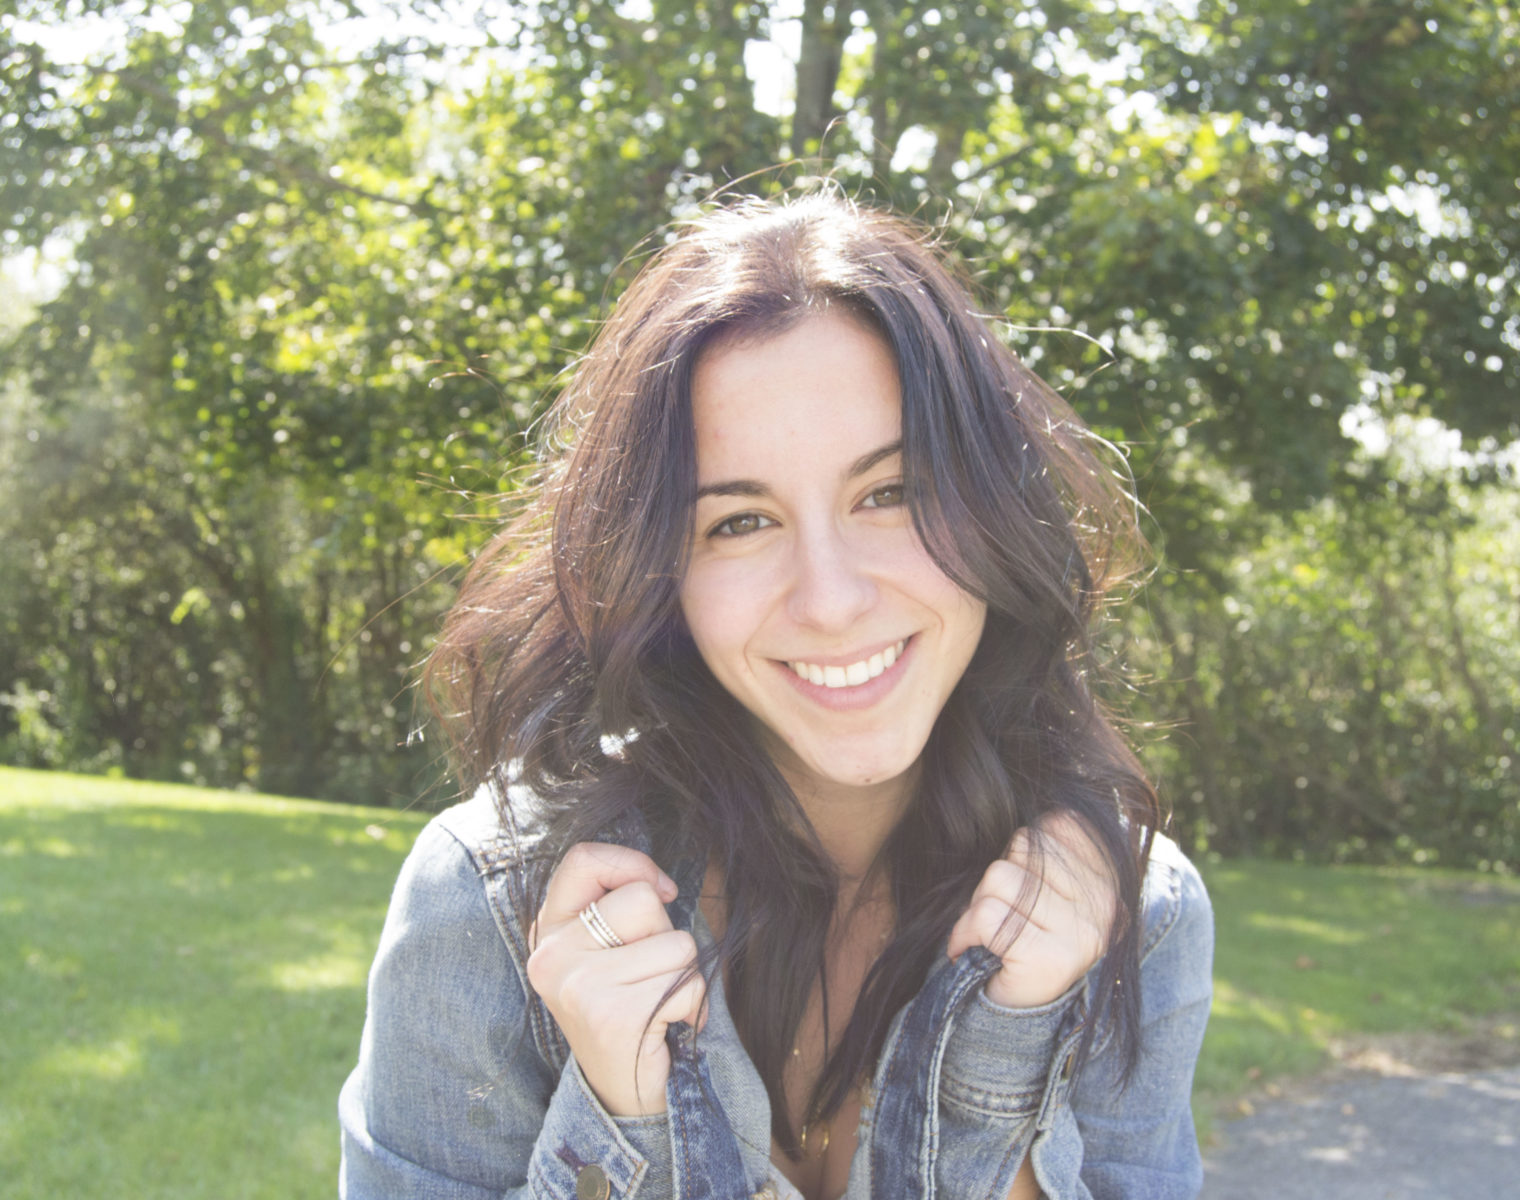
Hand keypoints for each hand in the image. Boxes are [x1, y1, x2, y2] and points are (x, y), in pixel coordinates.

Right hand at [525, 842, 705, 1115]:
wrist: (622, 1095)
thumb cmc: (627, 1009)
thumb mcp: (607, 950)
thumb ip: (617, 906)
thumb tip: (661, 885)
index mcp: (548, 931)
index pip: (583, 858)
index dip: (632, 864)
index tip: (660, 892)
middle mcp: (552, 955)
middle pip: (643, 899)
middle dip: (665, 935)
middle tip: (646, 977)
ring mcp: (579, 986)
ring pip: (676, 943)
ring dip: (683, 975)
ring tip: (656, 1004)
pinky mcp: (613, 1016)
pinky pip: (688, 983)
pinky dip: (693, 1007)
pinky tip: (665, 1028)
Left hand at [946, 812, 1116, 1008]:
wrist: (1014, 1020)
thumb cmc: (1020, 941)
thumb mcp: (1042, 886)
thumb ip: (1048, 848)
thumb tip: (1048, 808)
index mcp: (1108, 880)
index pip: (1054, 824)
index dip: (1023, 852)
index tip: (1025, 891)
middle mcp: (1105, 905)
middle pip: (1023, 847)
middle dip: (998, 880)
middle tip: (1004, 920)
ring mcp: (1081, 933)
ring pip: (999, 878)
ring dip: (978, 906)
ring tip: (991, 937)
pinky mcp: (1049, 958)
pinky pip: (986, 916)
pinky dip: (965, 932)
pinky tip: (974, 952)